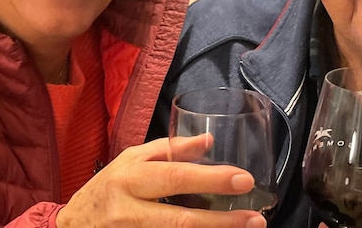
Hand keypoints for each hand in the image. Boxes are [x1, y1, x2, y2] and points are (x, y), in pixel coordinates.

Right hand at [56, 134, 266, 227]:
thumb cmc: (105, 190)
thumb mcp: (130, 161)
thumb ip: (169, 150)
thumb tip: (209, 140)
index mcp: (129, 179)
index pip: (175, 178)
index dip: (211, 179)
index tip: (244, 180)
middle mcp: (129, 211)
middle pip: (181, 220)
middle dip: (222, 222)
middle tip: (255, 219)